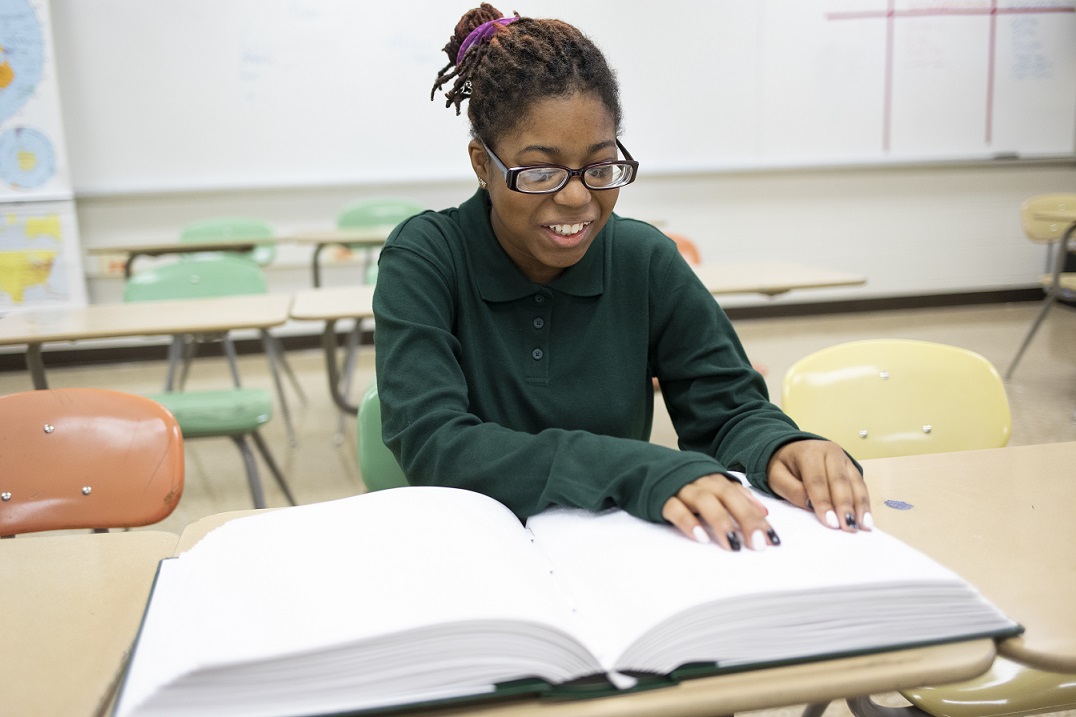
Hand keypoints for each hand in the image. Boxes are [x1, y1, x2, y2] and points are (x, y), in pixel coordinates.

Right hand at [662, 474, 778, 550]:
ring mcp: (681, 488)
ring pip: (704, 501)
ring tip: (733, 545)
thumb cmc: (684, 483)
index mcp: (715, 480)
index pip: (742, 498)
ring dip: (721, 522)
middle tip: (758, 544)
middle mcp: (701, 481)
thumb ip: (737, 497)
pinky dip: (688, 522)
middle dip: (745, 520)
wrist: (645, 468)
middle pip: (728, 498)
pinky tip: (700, 538)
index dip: (758, 518)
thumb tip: (764, 512)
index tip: (772, 539)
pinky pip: (675, 508)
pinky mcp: (660, 497)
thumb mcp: (712, 486)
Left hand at [767, 439, 871, 532]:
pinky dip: (864, 503)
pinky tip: (866, 519)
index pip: (817, 480)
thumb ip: (791, 490)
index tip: (831, 522)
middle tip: (849, 527)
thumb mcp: (776, 476)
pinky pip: (860, 485)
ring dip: (860, 506)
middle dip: (845, 506)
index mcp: (809, 452)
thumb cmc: (784, 466)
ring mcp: (844, 458)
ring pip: (855, 483)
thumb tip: (810, 505)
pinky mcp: (852, 467)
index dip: (824, 502)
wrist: (791, 448)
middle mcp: (830, 452)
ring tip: (863, 526)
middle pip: (840, 481)